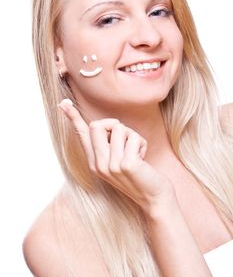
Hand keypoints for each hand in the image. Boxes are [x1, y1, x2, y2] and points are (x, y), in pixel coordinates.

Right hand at [58, 99, 174, 214]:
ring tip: (136, 153)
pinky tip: (142, 159)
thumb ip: (108, 145)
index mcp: (94, 162)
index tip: (63, 103)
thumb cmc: (139, 174)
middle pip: (98, 125)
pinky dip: (142, 143)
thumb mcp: (118, 160)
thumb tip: (104, 124)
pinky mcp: (126, 165)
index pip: (81, 135)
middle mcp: (98, 164)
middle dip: (115, 125)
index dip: (73, 117)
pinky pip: (133, 137)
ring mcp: (111, 166)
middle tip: (125, 140)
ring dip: (132, 136)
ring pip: (119, 128)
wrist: (154, 198)